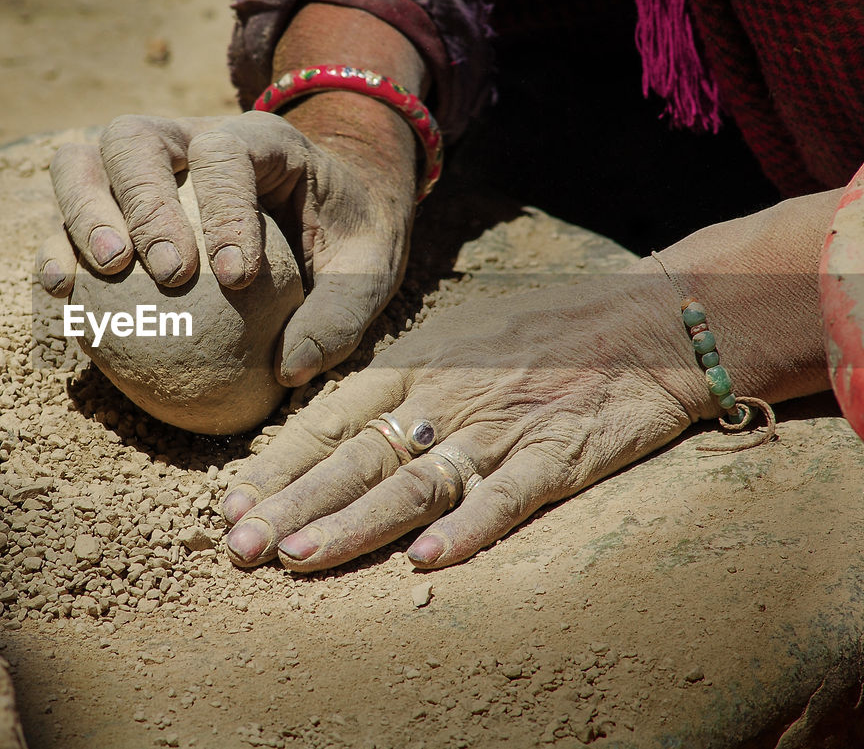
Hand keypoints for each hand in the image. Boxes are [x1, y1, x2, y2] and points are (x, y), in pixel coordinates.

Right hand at [37, 107, 415, 385]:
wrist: (327, 207)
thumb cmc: (346, 236)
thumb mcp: (368, 270)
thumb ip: (338, 315)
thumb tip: (291, 369)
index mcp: (258, 140)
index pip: (225, 154)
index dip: (223, 209)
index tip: (235, 277)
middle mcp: (187, 139)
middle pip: (134, 138)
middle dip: (142, 202)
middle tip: (168, 272)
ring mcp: (141, 167)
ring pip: (81, 161)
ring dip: (82, 212)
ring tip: (105, 272)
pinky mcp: (112, 206)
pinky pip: (65, 216)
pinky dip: (58, 248)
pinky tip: (63, 295)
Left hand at [219, 263, 711, 570]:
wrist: (648, 319)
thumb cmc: (537, 332)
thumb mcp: (451, 342)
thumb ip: (394, 387)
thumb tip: (326, 430)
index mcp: (413, 366)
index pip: (329, 420)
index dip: (278, 466)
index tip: (229, 504)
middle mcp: (444, 400)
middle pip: (356, 458)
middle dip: (292, 505)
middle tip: (237, 548)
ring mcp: (500, 430)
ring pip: (414, 484)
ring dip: (353, 524)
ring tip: (297, 556)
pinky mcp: (560, 456)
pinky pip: (507, 497)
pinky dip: (468, 528)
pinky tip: (426, 560)